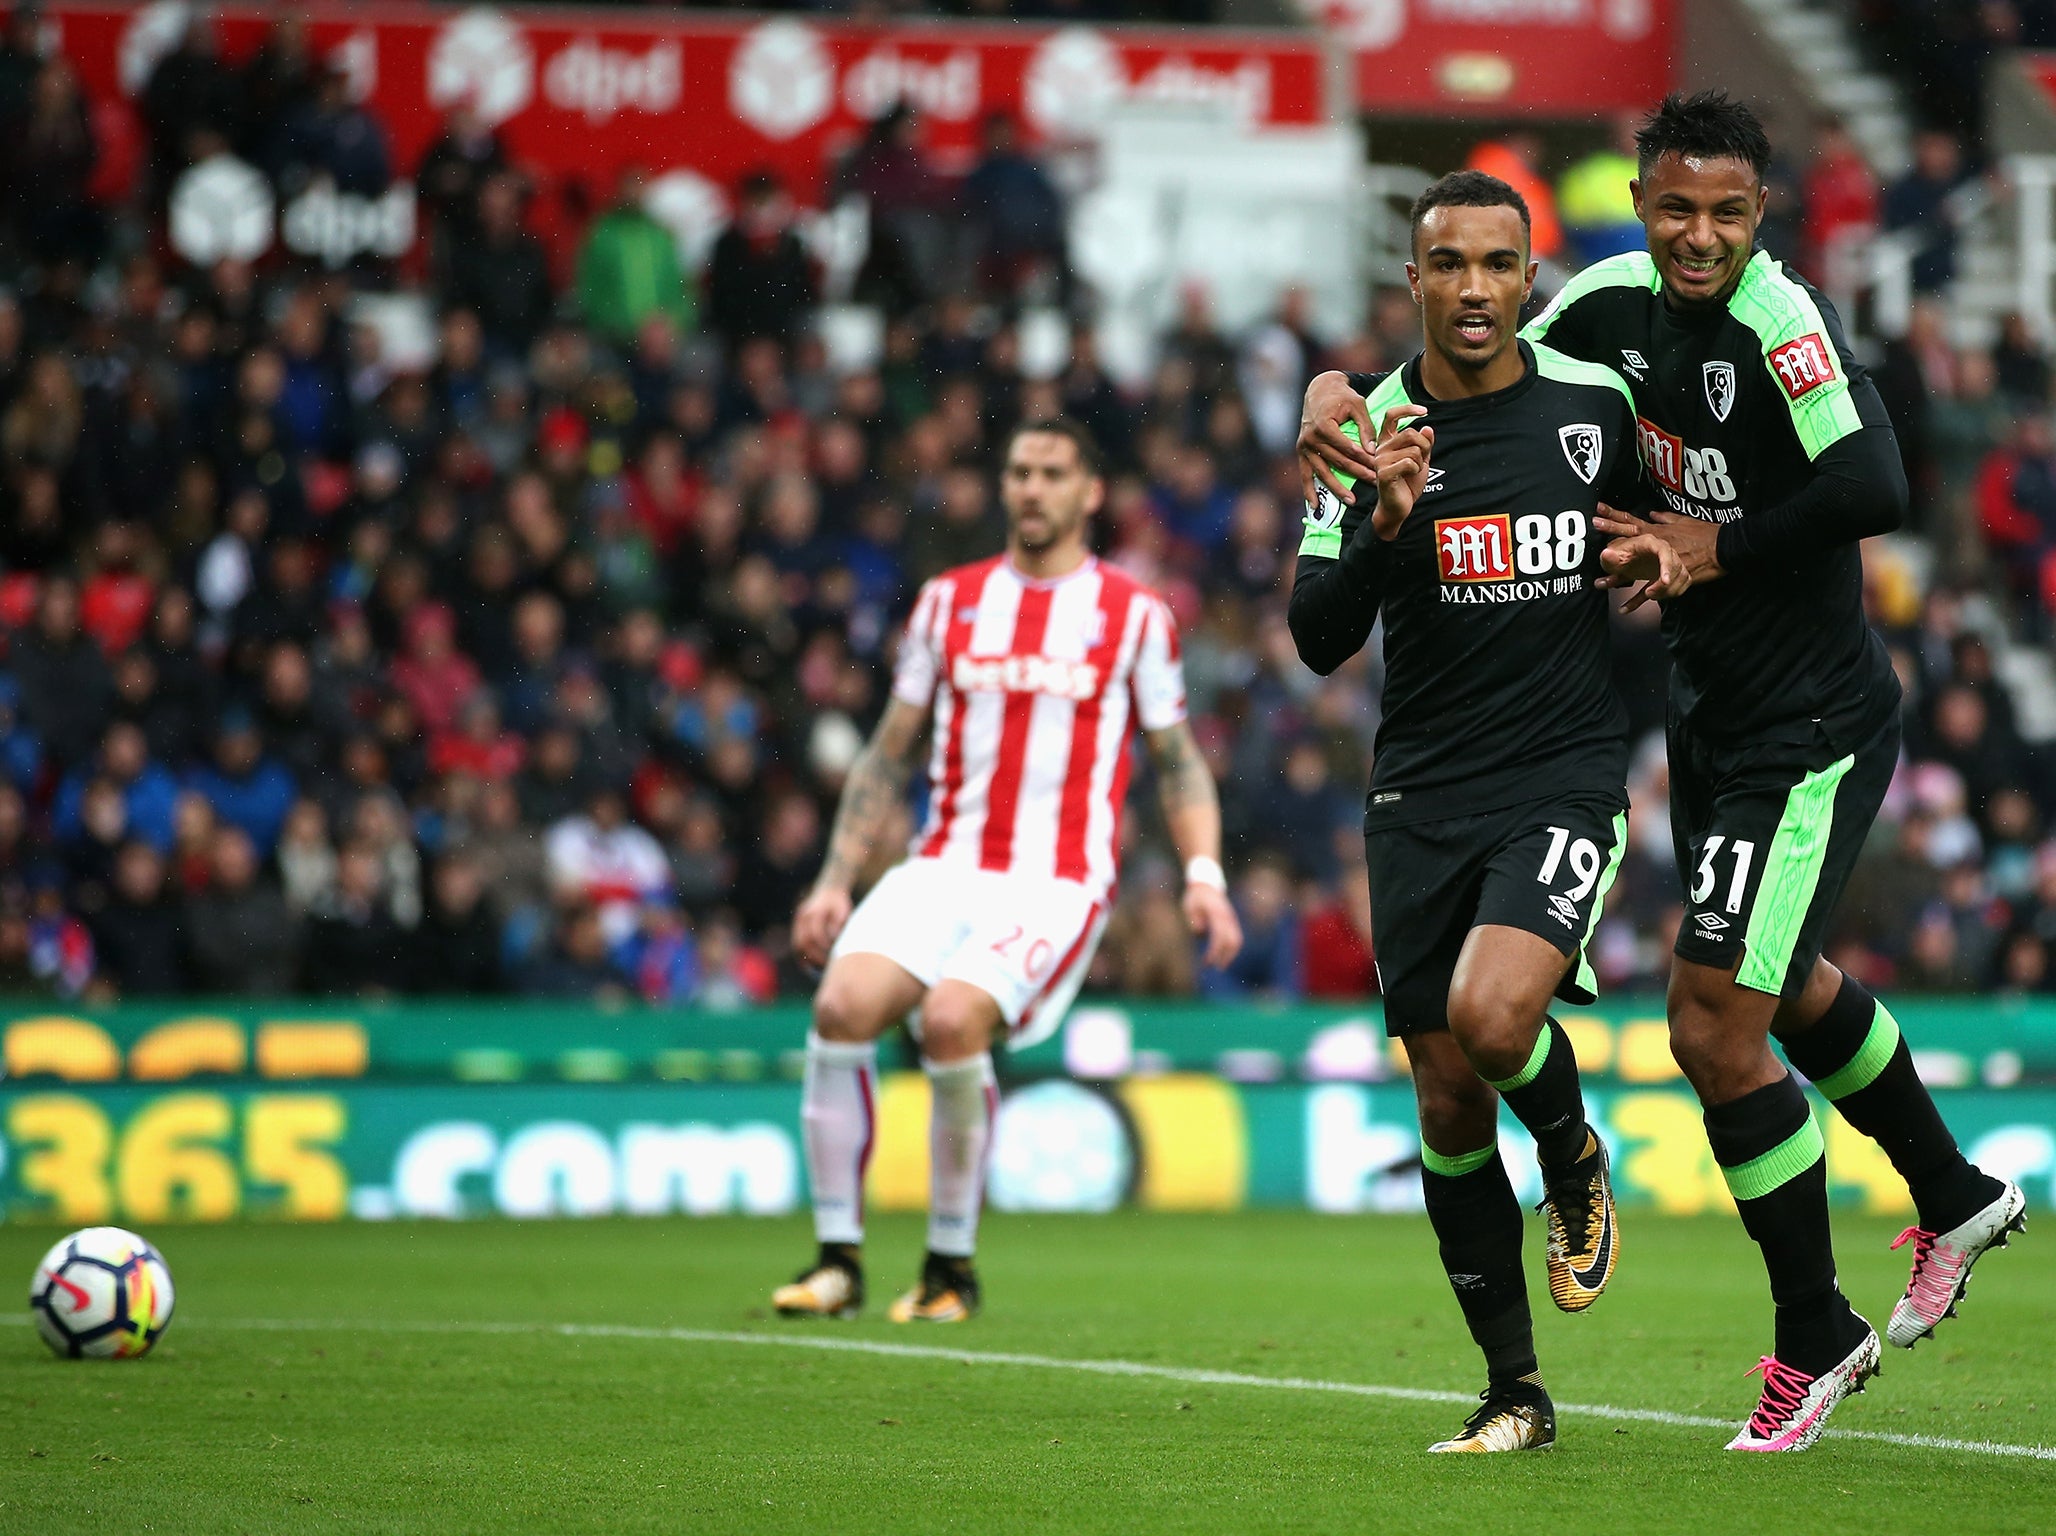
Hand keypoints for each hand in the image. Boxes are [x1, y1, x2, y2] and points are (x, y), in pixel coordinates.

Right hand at [792, 885, 852, 967]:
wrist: (829, 889)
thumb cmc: (839, 903)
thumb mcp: (843, 911)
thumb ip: (839, 923)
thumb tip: (834, 939)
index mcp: (815, 911)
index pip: (817, 933)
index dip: (824, 946)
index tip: (832, 955)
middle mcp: (803, 916)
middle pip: (803, 940)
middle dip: (813, 955)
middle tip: (825, 966)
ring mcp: (798, 920)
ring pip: (797, 943)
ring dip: (804, 958)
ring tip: (814, 970)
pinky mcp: (797, 924)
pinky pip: (796, 942)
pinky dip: (800, 955)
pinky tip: (807, 965)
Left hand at [1185, 881, 1243, 969]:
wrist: (1206, 885)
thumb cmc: (1195, 897)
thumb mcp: (1190, 906)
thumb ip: (1194, 919)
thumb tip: (1200, 932)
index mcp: (1216, 914)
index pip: (1218, 937)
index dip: (1214, 952)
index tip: (1207, 962)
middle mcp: (1227, 917)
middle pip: (1232, 941)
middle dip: (1225, 956)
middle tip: (1216, 968)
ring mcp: (1231, 919)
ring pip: (1237, 940)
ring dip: (1230, 954)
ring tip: (1221, 965)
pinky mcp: (1231, 921)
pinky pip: (1236, 936)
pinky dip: (1232, 948)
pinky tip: (1224, 956)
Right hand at [1297, 371, 1378, 506]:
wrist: (1319, 389)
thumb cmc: (1342, 396)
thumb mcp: (1358, 405)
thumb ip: (1366, 428)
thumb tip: (1373, 451)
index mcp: (1324, 426)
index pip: (1348, 449)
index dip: (1364, 459)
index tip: (1379, 468)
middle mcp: (1311, 438)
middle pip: (1338, 462)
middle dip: (1358, 473)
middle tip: (1374, 483)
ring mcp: (1304, 447)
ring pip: (1323, 472)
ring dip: (1337, 488)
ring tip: (1352, 501)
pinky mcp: (1301, 451)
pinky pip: (1305, 474)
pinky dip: (1309, 490)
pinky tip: (1315, 505)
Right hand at [1371, 405, 1433, 540]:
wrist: (1399, 507)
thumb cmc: (1407, 484)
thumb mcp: (1421, 460)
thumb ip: (1424, 444)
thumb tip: (1427, 427)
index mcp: (1387, 442)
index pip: (1391, 416)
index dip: (1408, 409)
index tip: (1424, 411)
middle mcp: (1381, 448)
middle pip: (1410, 433)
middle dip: (1424, 446)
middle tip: (1422, 460)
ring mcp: (1380, 460)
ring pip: (1413, 450)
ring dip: (1420, 462)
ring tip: (1412, 472)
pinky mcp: (1384, 473)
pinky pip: (1410, 462)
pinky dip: (1416, 470)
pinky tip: (1408, 477)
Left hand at [1594, 506, 1722, 612]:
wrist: (1723, 548)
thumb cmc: (1705, 533)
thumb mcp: (1684, 521)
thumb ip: (1665, 518)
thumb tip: (1653, 513)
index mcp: (1656, 531)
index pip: (1631, 521)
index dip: (1613, 515)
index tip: (1596, 511)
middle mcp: (1653, 545)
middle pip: (1626, 540)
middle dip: (1607, 539)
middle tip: (1589, 537)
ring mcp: (1658, 563)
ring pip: (1634, 571)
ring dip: (1616, 578)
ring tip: (1600, 583)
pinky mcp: (1667, 579)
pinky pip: (1649, 591)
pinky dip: (1637, 601)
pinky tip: (1624, 609)